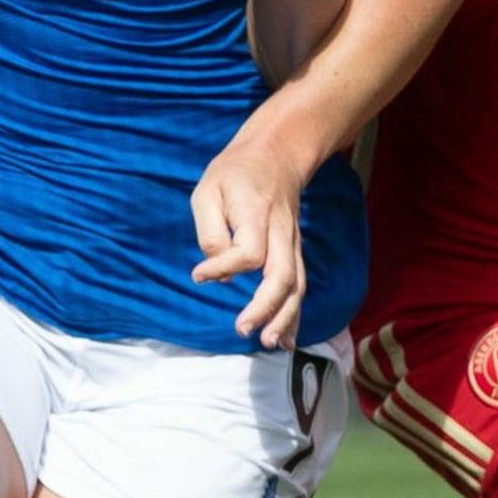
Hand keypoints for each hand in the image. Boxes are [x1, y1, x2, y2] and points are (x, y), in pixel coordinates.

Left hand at [190, 133, 308, 348]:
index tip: (198, 275)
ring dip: (285, 317)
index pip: (249, 251)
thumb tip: (218, 275)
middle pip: (282, 276)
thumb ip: (210, 233)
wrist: (277, 154)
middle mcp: (281, 231)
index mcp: (257, 213)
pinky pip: (300, 285)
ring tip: (269, 343)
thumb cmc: (235, 173)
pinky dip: (294, 314)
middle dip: (265, 308)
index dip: (224, 267)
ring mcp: (292, 242)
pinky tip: (286, 338)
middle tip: (241, 328)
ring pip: (296, 285)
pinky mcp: (294, 251)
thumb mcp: (208, 190)